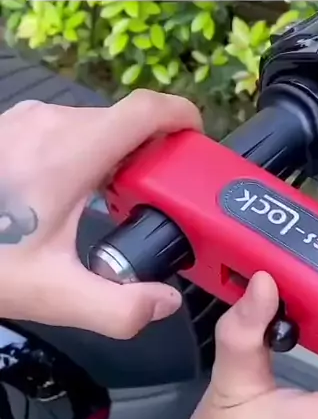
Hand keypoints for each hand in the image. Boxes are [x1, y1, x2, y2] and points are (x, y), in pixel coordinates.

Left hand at [0, 90, 200, 335]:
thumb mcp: (53, 295)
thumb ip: (120, 308)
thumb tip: (164, 300)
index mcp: (70, 154)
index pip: (146, 110)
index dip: (183, 117)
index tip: (197, 141)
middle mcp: (50, 124)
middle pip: (125, 122)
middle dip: (153, 154)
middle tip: (160, 198)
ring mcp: (26, 122)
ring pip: (95, 126)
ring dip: (118, 156)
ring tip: (119, 202)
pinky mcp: (11, 128)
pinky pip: (67, 130)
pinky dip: (88, 154)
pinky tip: (73, 197)